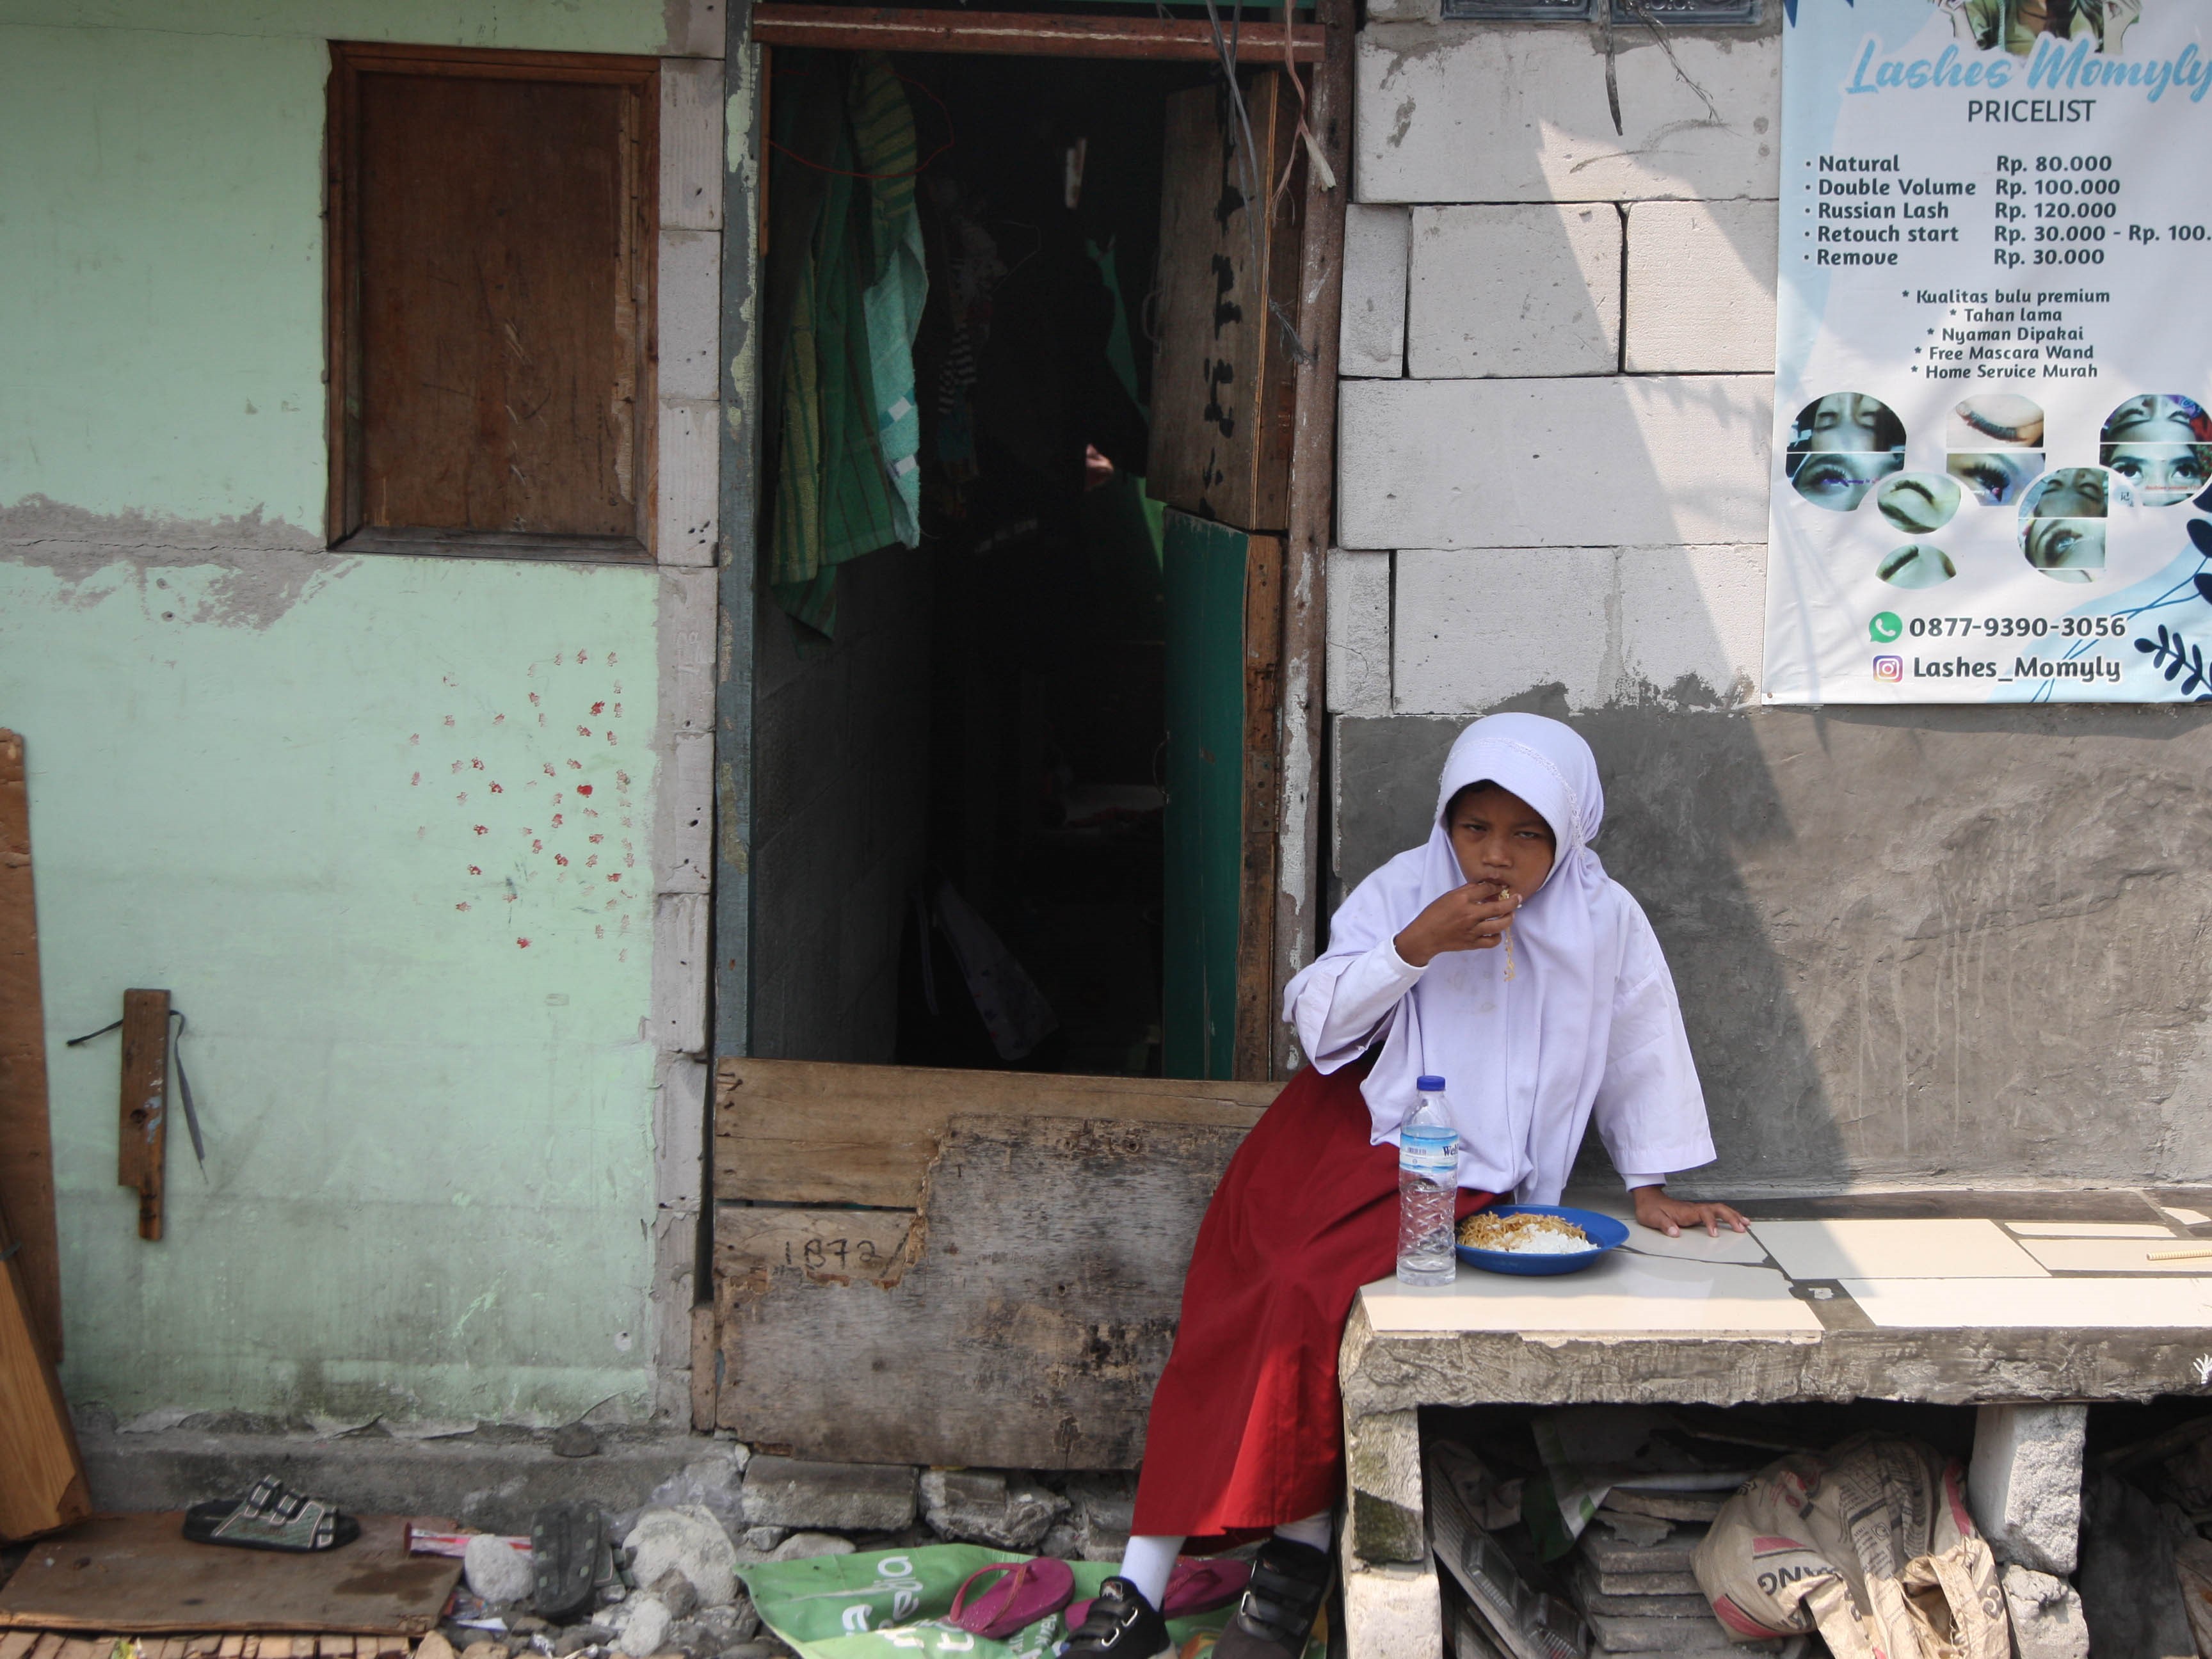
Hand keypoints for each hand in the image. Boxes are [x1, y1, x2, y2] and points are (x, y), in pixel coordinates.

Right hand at [1394, 881, 1517, 968]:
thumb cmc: (1434, 914)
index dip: (1497, 886)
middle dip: (1512, 901)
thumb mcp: (1448, 896)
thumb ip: (1467, 891)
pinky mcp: (1473, 943)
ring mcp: (1472, 930)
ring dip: (1509, 918)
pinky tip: (1496, 931)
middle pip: (1499, 907)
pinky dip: (1497, 936)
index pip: (1487, 889)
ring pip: (1499, 925)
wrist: (1425, 936)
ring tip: (1510, 914)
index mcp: (1462, 900)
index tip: (1501, 886)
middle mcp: (1469, 915)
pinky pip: (1492, 941)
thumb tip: (1485, 887)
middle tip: (1518, 898)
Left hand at [1632, 1185, 1747, 1238]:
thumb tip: (1675, 1232)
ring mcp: (1697, 1210)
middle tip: (1742, 1229)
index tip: (1715, 1234)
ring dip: (1733, 1216)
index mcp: (1685, 1211)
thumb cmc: (1650, 1209)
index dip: (1710, 1223)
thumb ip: (1664, 1224)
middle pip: (1717, 1209)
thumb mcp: (1653, 1218)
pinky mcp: (1697, 1213)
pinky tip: (1736, 1221)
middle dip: (1731, 1218)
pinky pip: (1716, 1213)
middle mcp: (1694, 1209)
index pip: (1703, 1213)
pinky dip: (1728, 1216)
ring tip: (1746, 1224)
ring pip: (1719, 1209)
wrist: (1648, 1199)